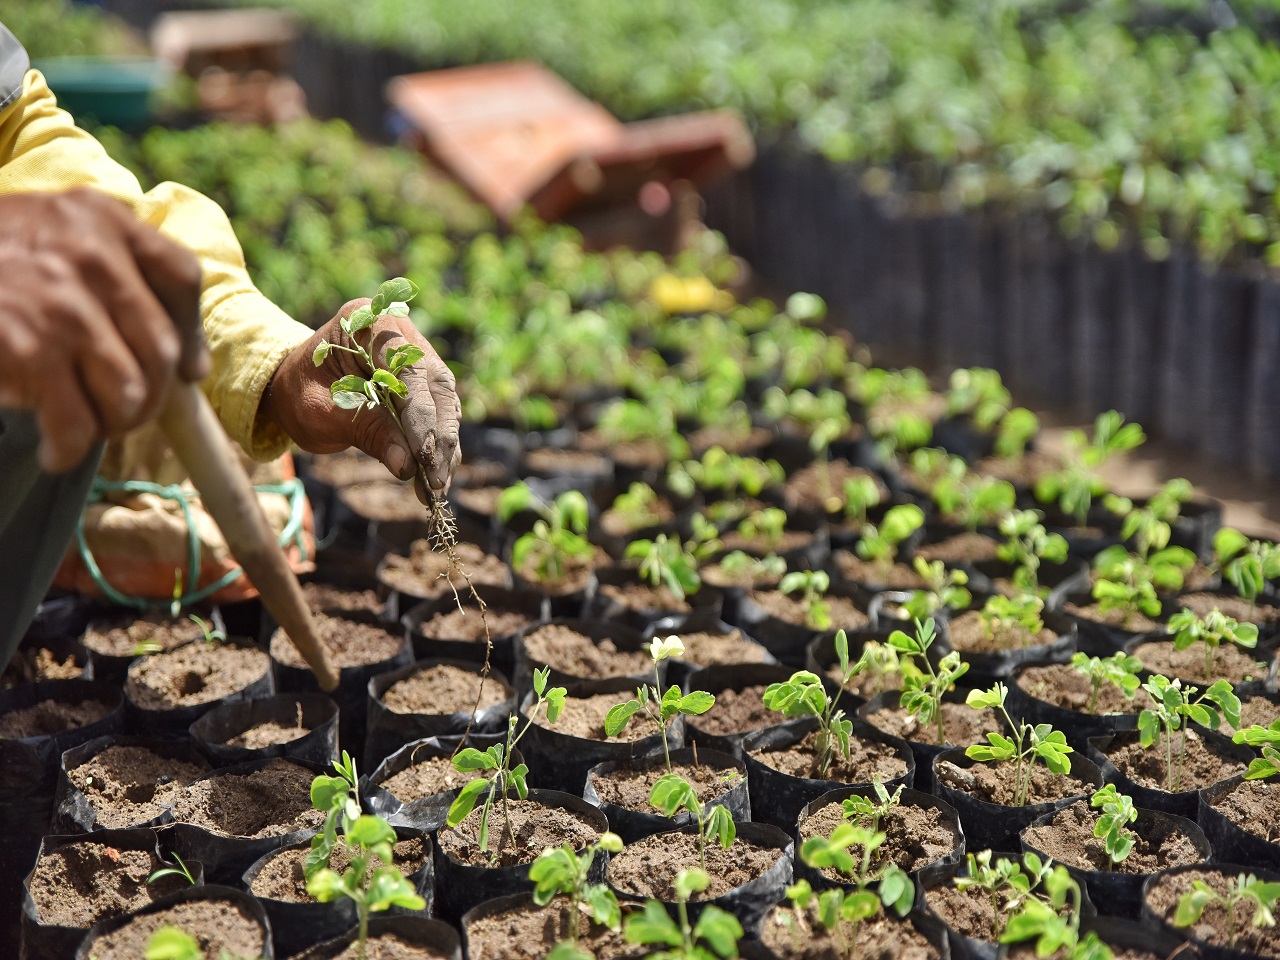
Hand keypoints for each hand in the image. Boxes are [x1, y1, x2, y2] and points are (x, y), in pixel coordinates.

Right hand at [0, 190, 208, 471]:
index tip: (187, 369)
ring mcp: (60, 304)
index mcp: (101, 217)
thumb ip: (121, 271)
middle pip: (163, 348)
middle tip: (125, 412)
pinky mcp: (27, 349)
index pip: (181, 275)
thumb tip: (192, 365)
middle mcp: (89, 253)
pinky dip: (71, 447)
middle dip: (152, 394)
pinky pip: (78, 420)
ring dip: (116, 423)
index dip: (194, 333)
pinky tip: (58, 449)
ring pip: (131, 392)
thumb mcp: (54, 232)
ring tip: (92, 427)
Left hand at [264, 299, 460, 500]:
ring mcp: (415, 351)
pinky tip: (437, 474)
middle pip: (435, 385)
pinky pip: (440, 410)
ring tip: (437, 485)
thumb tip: (407, 466)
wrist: (292, 386)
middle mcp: (400, 331)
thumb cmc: (300, 393)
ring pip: (445, 400)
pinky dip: (439, 444)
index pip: (407, 372)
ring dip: (444, 446)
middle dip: (438, 436)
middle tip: (436, 480)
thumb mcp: (323, 414)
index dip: (419, 417)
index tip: (423, 458)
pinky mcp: (423, 377)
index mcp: (368, 322)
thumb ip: (368, 431)